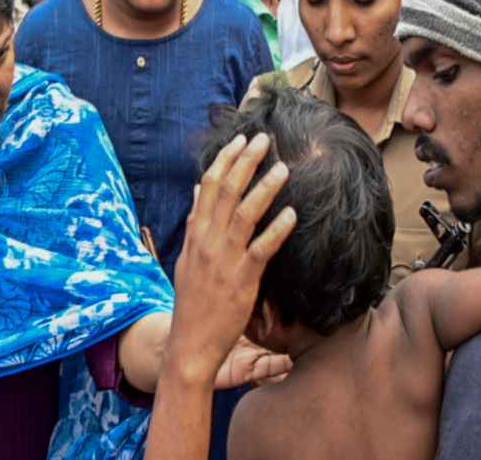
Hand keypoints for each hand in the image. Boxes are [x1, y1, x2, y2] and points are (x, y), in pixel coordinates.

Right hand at [167, 133, 296, 384]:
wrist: (191, 341)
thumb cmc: (193, 299)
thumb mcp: (187, 256)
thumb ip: (194, 221)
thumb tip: (198, 188)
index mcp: (196, 233)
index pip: (209, 185)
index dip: (226, 160)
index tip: (242, 139)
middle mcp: (208, 240)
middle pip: (227, 191)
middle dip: (246, 161)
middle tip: (264, 139)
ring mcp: (225, 259)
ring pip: (245, 214)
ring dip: (264, 188)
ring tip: (283, 168)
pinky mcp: (243, 279)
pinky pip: (262, 249)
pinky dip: (277, 229)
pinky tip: (292, 213)